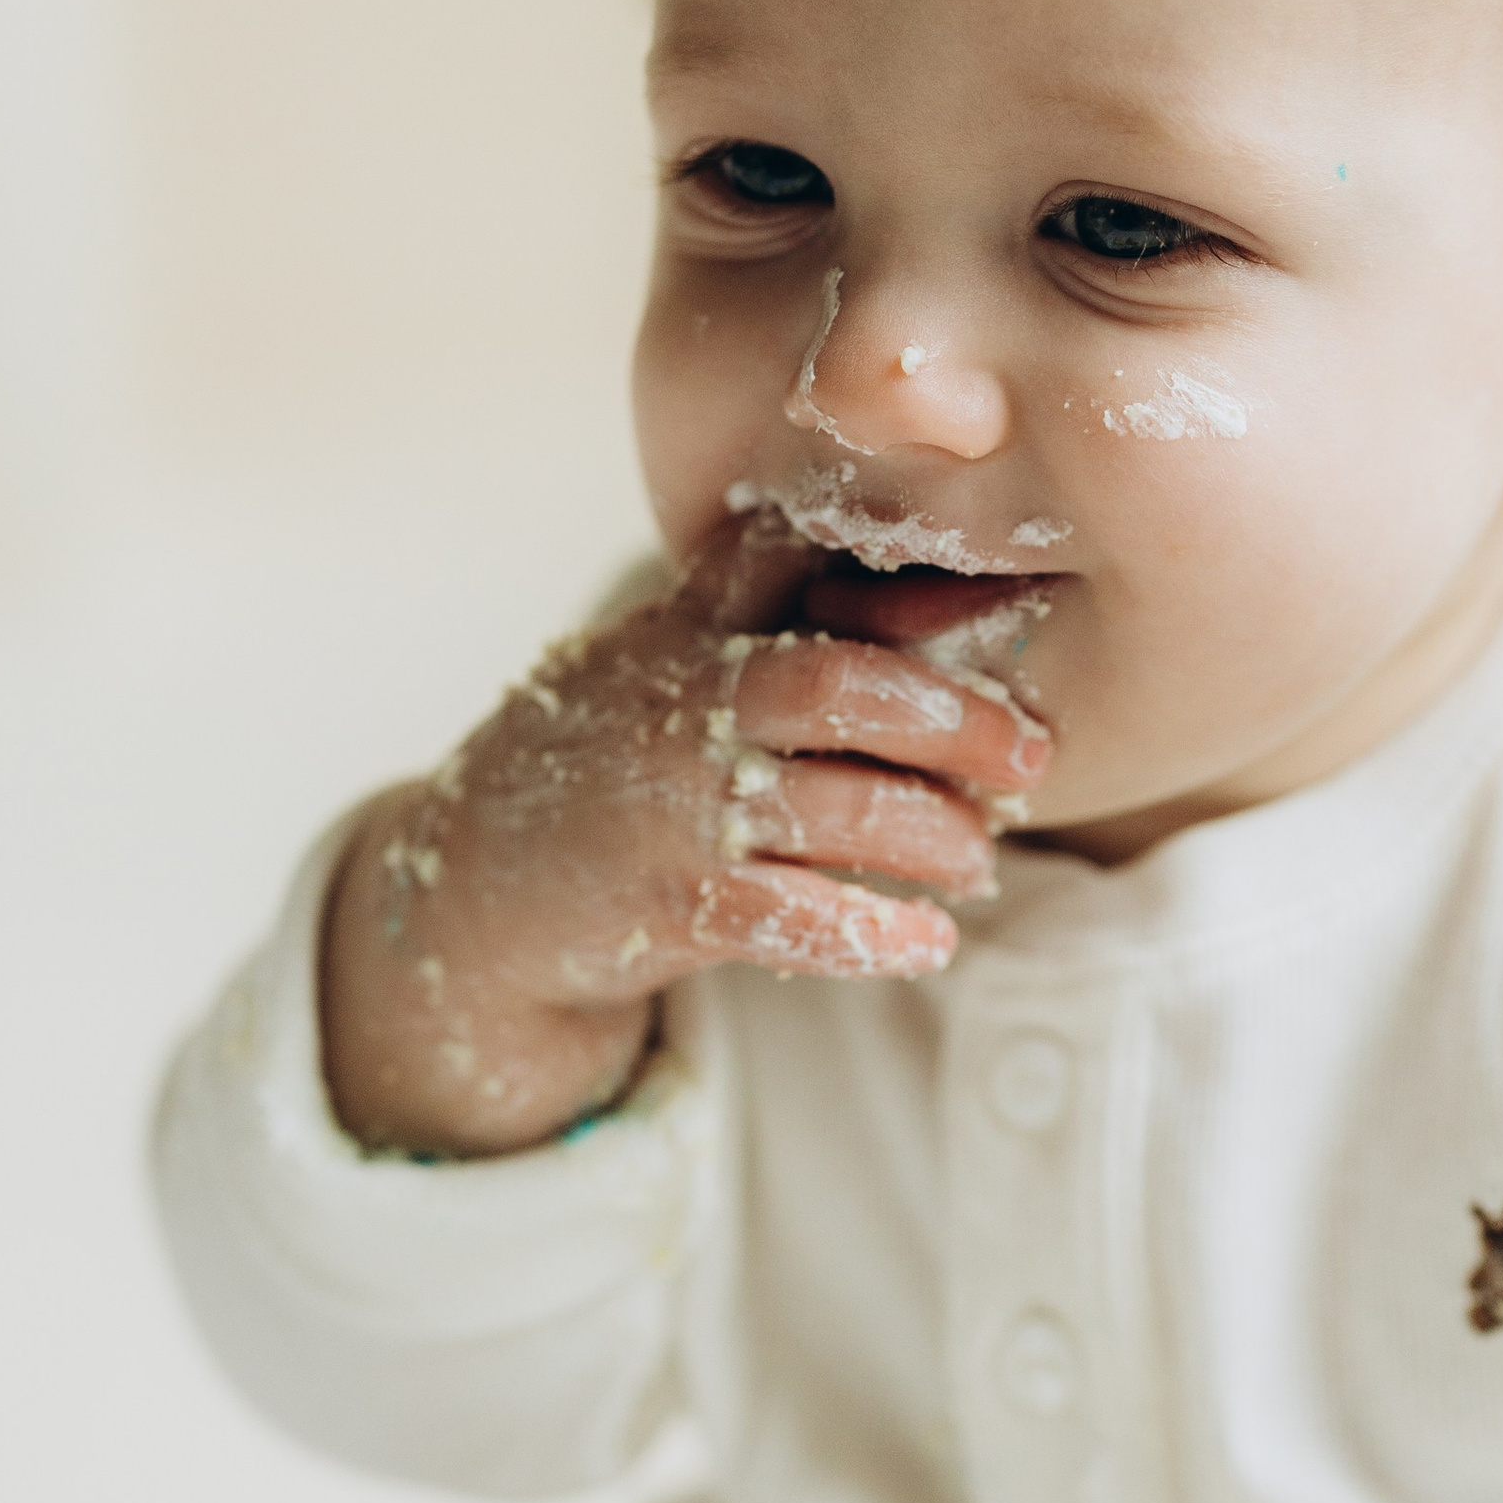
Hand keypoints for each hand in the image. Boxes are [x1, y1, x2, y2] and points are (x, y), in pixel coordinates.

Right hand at [321, 505, 1050, 1153]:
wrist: (471, 892)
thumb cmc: (609, 770)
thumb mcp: (663, 664)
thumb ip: (765, 618)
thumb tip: (935, 597)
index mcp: (689, 629)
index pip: (789, 561)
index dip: (899, 573)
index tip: (1007, 591)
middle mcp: (678, 700)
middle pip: (837, 684)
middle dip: (952, 717)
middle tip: (1032, 755)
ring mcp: (668, 805)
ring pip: (831, 809)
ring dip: (930, 837)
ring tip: (980, 861)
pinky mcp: (661, 904)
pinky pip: (787, 919)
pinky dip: (869, 932)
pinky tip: (926, 941)